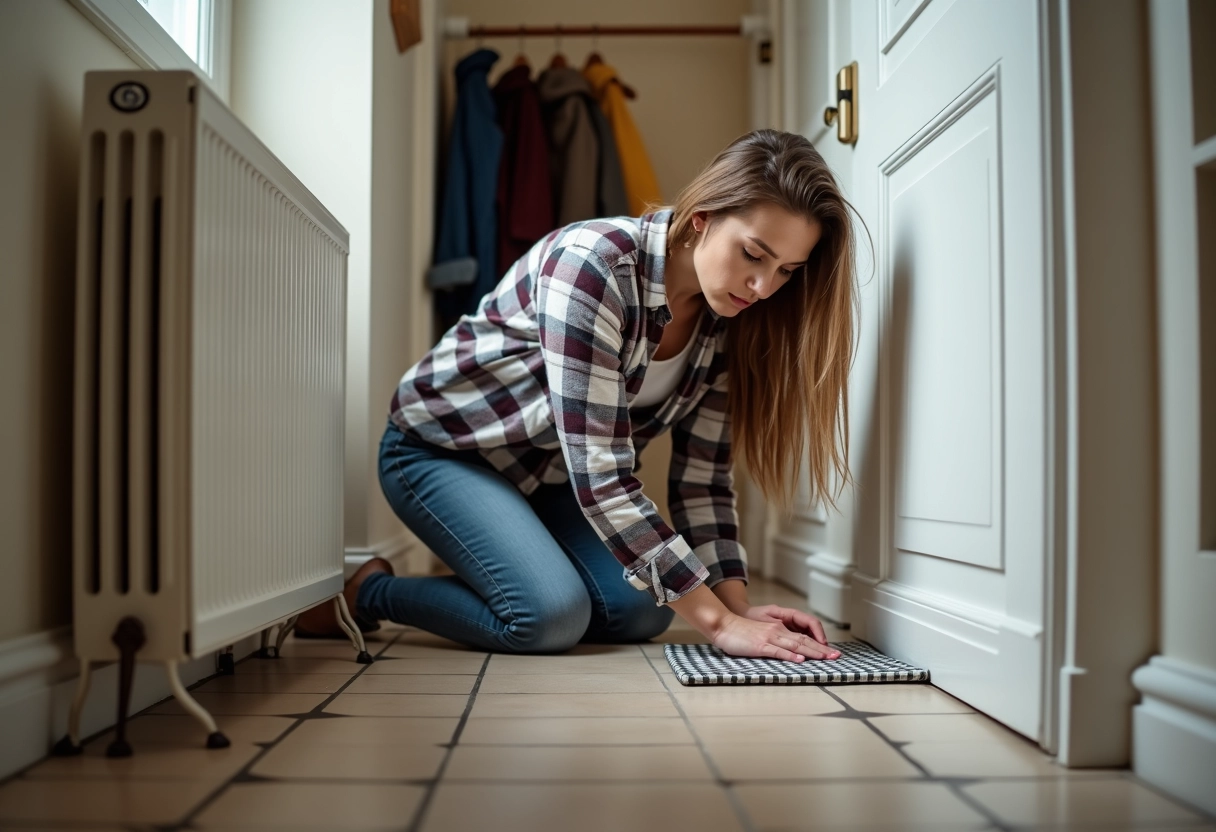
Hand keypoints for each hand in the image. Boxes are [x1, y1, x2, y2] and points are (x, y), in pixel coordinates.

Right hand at [711, 612, 840, 662]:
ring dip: (812, 652)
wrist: (723, 625)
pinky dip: (790, 656)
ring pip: (795, 645)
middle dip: (821, 649)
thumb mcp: (762, 634)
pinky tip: (799, 660)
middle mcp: (777, 631)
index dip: (818, 645)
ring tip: (825, 657)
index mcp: (778, 629)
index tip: (830, 653)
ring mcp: (769, 638)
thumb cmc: (740, 632)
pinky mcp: (760, 646)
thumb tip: (791, 653)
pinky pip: (777, 651)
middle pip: (804, 641)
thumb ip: (776, 641)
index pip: (803, 637)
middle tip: (836, 656)